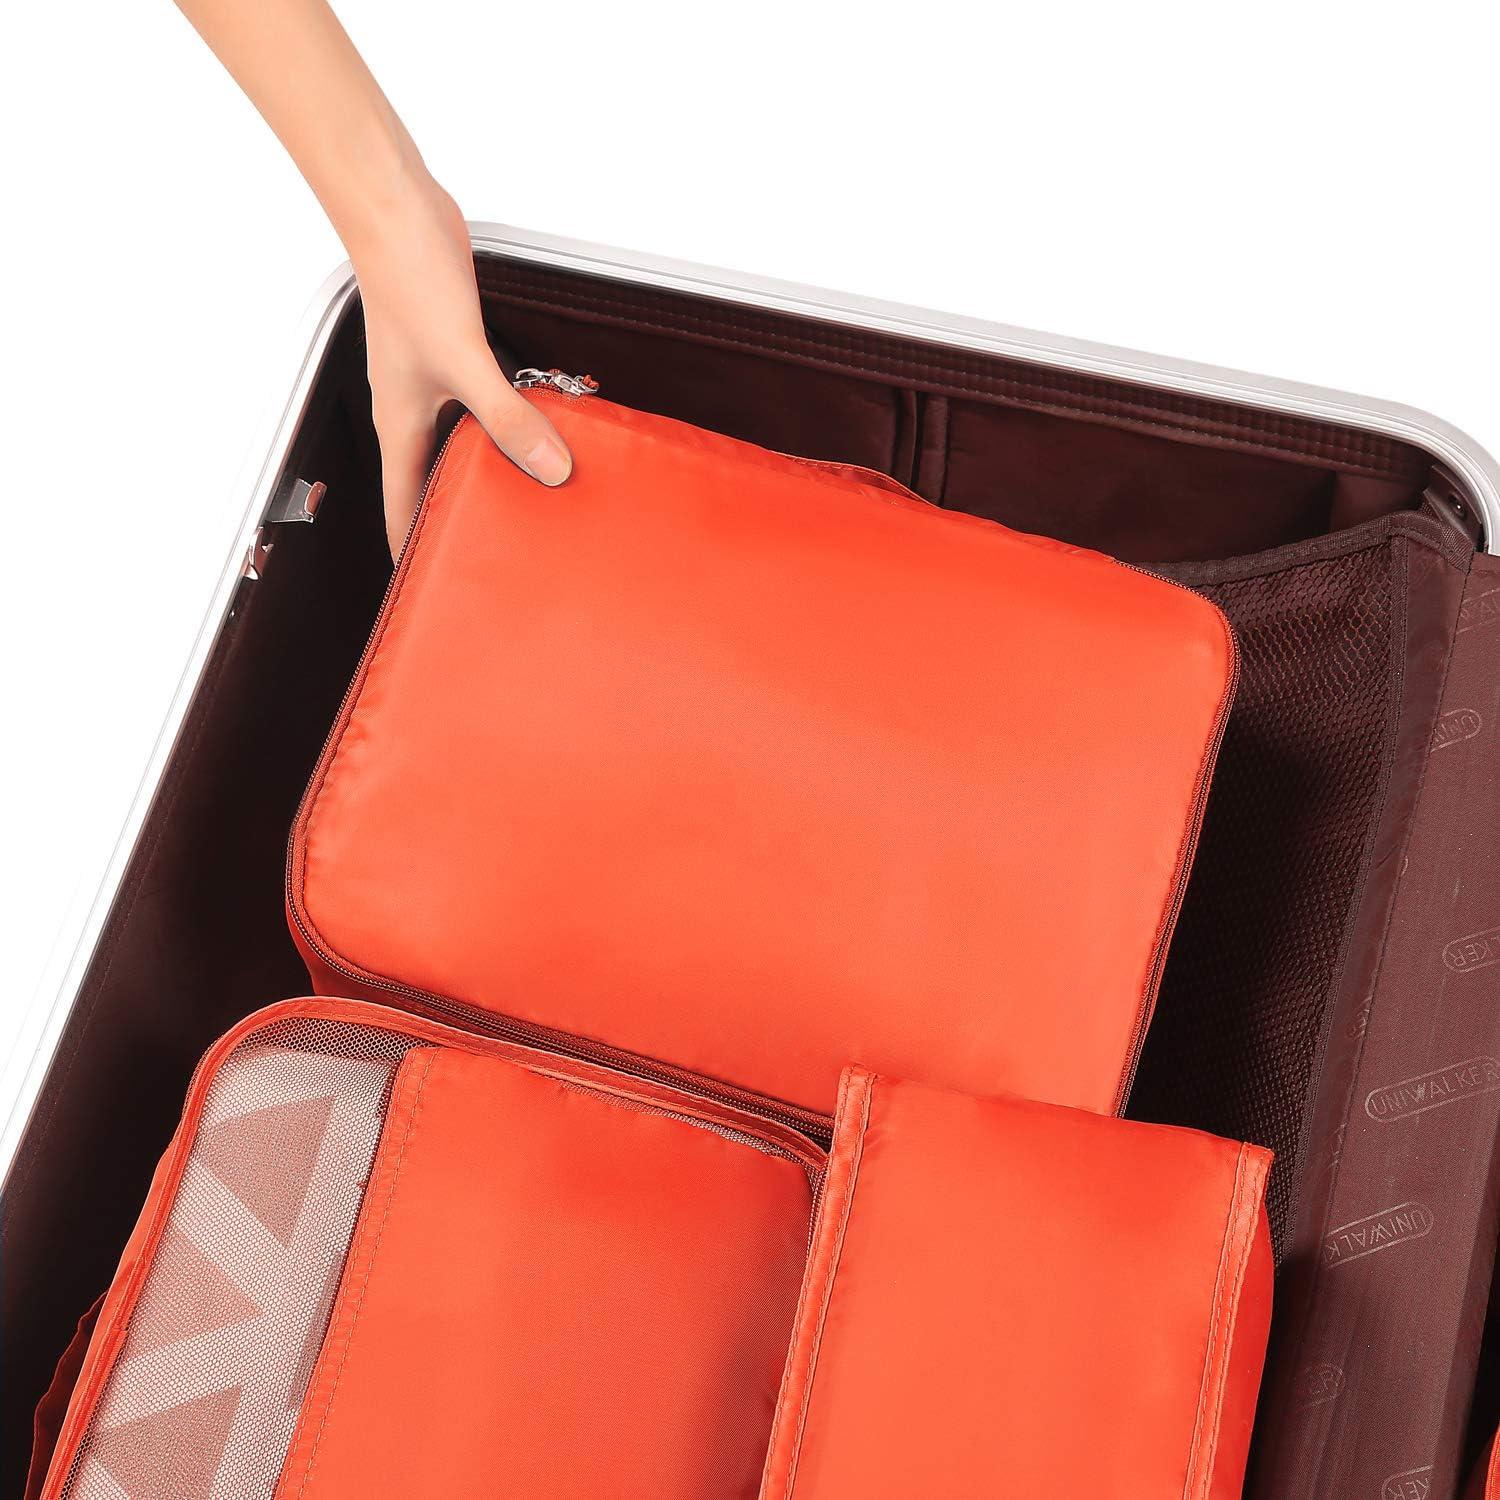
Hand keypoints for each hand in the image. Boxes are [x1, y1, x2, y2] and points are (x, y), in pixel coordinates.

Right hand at [349, 171, 571, 554]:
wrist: (396, 210)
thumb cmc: (409, 281)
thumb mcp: (465, 362)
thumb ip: (508, 419)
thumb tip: (551, 472)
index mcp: (400, 425)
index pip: (403, 504)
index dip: (415, 548)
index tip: (432, 589)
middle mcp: (414, 410)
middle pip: (436, 479)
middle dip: (461, 514)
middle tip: (500, 550)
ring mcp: (434, 380)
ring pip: (463, 441)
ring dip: (493, 466)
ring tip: (532, 499)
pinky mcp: (456, 350)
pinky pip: (484, 402)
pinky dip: (509, 421)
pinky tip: (541, 428)